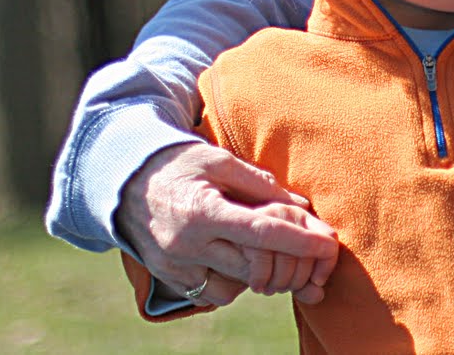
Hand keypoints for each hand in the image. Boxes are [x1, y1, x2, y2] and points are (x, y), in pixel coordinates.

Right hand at [117, 142, 338, 305]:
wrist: (125, 183)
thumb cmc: (180, 164)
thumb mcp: (218, 161)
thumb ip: (259, 184)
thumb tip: (301, 205)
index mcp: (201, 211)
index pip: (261, 232)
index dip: (300, 240)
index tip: (329, 242)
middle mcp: (186, 246)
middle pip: (252, 266)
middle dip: (286, 261)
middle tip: (306, 247)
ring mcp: (175, 267)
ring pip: (235, 287)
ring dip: (259, 273)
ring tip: (265, 248)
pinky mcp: (170, 279)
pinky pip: (213, 293)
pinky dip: (233, 281)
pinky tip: (237, 257)